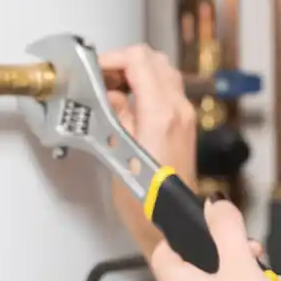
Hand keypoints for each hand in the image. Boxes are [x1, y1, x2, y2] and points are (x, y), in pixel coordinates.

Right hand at [100, 43, 199, 261]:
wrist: (172, 221)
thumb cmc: (146, 200)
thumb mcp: (117, 152)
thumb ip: (114, 114)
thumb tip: (107, 93)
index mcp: (161, 113)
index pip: (139, 60)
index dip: (112, 58)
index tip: (95, 69)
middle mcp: (178, 109)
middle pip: (154, 59)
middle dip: (124, 61)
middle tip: (102, 76)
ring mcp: (185, 115)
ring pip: (163, 71)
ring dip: (137, 72)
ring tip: (111, 88)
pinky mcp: (185, 124)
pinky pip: (167, 90)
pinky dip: (147, 85)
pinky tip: (127, 103)